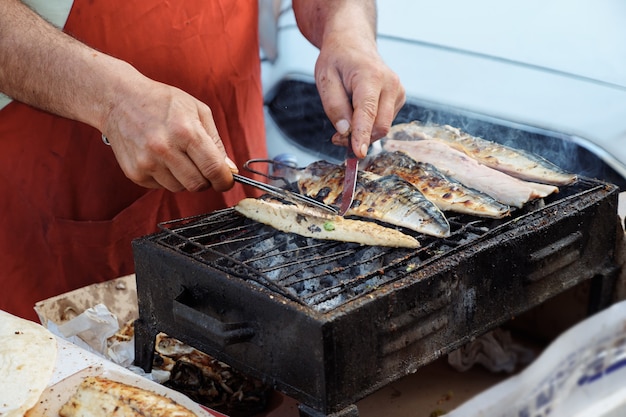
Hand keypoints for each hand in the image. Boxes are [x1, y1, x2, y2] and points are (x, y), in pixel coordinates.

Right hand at [101, 76, 236, 192]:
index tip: (226, 181)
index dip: (225, 180)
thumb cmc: (162, 102)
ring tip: (177, 156)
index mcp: (186, 131)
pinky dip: (166, 177)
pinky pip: (161, 186)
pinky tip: (160, 158)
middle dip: (206, 180)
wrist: (119, 99)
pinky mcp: (134, 172)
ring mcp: (147, 163)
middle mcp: (165, 149)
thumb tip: (229, 169)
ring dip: (185, 178)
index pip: (213, 169)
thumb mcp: (197, 110)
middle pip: (198, 184)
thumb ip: (216, 142)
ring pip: (180, 188)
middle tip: (202, 167)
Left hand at [315, 33, 405, 157]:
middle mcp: (391, 84)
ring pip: (382, 126)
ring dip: (363, 131)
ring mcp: (398, 92)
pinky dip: (369, 125)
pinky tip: (357, 111)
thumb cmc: (337, 60)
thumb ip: (334, 106)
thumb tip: (345, 131)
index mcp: (371, 77)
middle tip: (336, 138)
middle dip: (359, 137)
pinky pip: (384, 121)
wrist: (353, 43)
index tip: (359, 152)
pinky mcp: (399, 99)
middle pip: (380, 125)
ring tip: (344, 117)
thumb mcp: (325, 79)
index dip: (362, 135)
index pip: (368, 112)